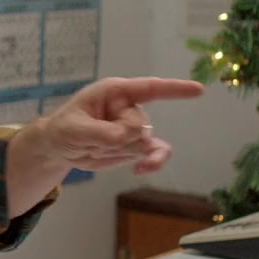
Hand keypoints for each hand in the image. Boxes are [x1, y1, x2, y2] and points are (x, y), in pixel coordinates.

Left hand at [41, 76, 203, 174]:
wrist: (60, 147)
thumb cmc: (64, 128)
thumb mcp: (75, 129)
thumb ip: (102, 132)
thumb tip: (130, 137)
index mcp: (115, 92)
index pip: (149, 88)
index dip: (174, 89)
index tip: (199, 90)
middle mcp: (129, 107)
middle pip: (140, 126)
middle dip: (117, 138)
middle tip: (90, 139)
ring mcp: (134, 127)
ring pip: (143, 143)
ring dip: (121, 152)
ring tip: (95, 148)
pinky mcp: (135, 146)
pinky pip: (154, 153)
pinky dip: (152, 162)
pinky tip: (140, 170)